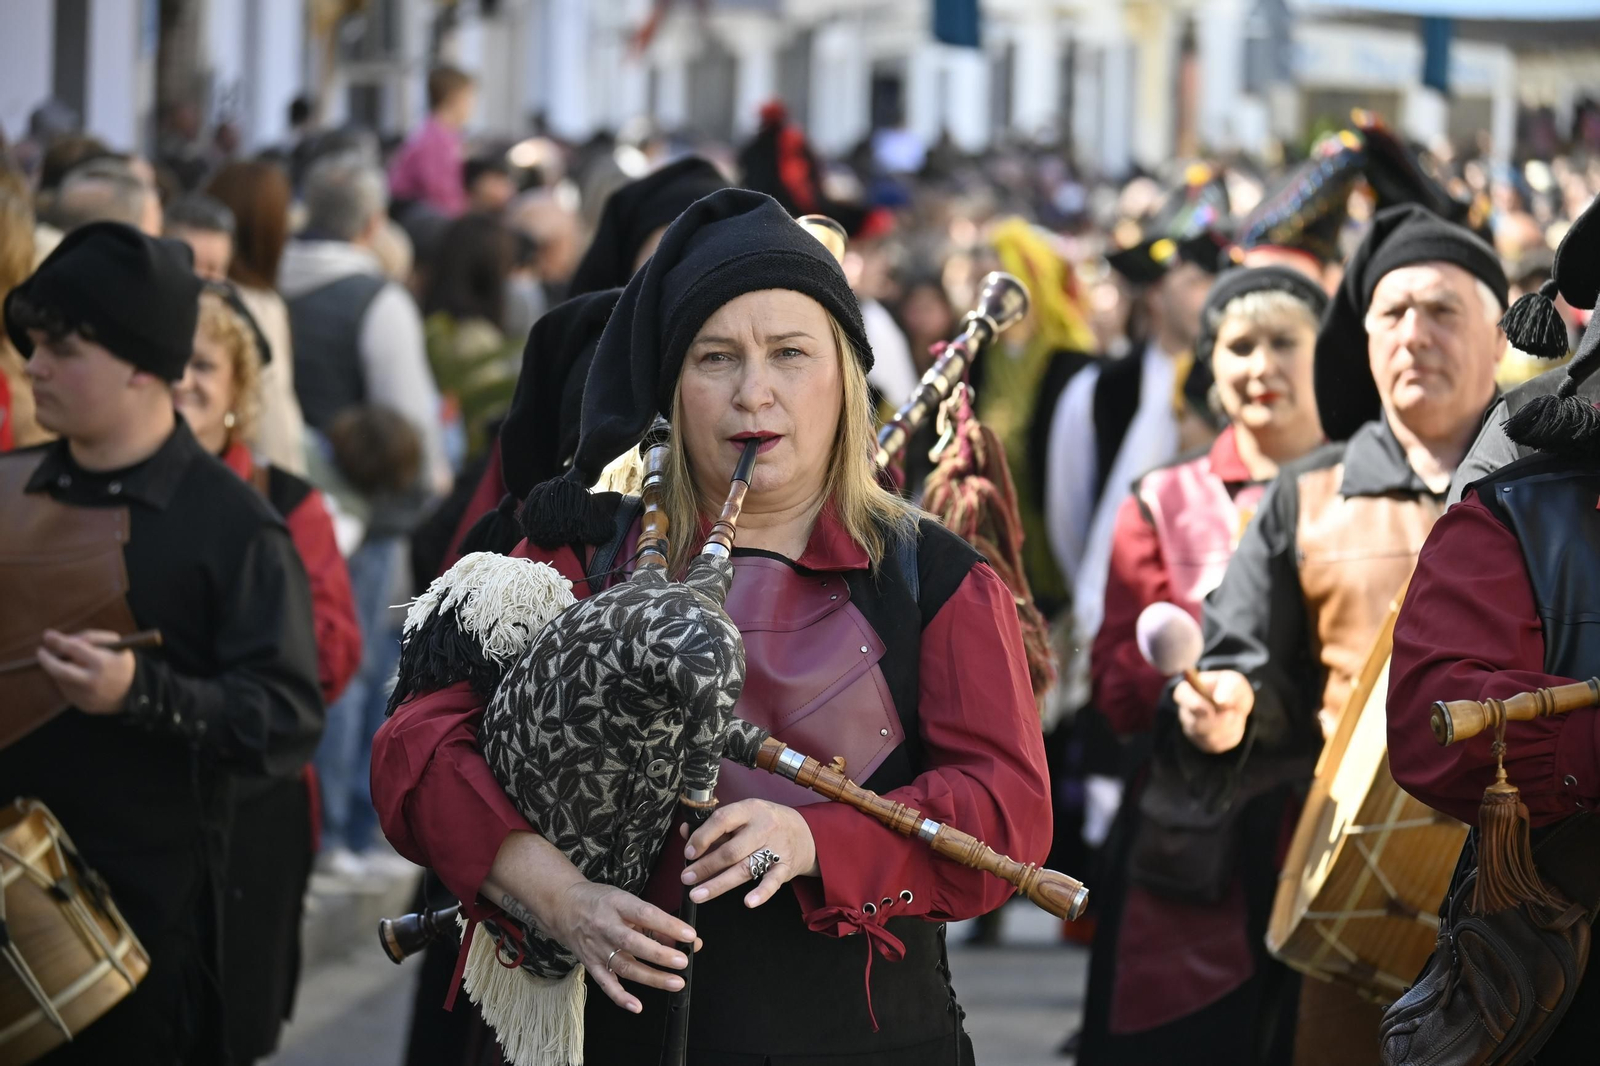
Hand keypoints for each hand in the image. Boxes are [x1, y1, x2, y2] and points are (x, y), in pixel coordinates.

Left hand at [38, 629, 135, 714]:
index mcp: (102, 664)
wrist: (138, 692)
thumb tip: (59, 641)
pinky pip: (68, 690)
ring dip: (60, 669)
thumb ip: (89, 639)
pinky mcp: (83, 705)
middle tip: (41, 651)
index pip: (74, 649)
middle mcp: (92, 682)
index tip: (47, 635)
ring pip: (62, 680)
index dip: (58, 641)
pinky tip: (78, 677)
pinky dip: (68, 681)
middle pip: (59, 670)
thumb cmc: (123, 663)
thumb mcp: (115, 644)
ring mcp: (87, 696)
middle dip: (46, 660)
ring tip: (70, 663)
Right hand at [543, 880, 698, 1013]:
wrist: (564, 907)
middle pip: (633, 943)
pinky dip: (621, 997)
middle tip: (683, 961)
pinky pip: (606, 983)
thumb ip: (653, 920)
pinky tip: (637, 1006)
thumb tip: (681, 937)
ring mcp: (596, 947)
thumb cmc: (601, 902)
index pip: (645, 914)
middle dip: (660, 954)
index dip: (668, 925)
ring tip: (675, 982)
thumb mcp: (626, 900)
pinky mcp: (590, 964)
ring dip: (651, 977)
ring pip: (624, 966)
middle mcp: (605, 926)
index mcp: (617, 904)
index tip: (690, 935)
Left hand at [681, 798, 817, 909]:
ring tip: (697, 894)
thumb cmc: (766, 822)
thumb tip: (686, 832)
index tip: (688, 852)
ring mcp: (776, 848)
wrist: (805, 833)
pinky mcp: (785, 868)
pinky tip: (748, 902)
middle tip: (686, 878)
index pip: (722, 820)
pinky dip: (762, 893)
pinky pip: (773, 882)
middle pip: (731, 850)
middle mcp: (763, 827)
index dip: (703, 837)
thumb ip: (716, 825)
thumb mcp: (744, 814)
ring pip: (745, 869)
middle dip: (705, 866)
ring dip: (719, 884)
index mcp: (750, 810)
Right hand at [1173, 669, 1253, 753]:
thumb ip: (1228, 687)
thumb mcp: (1233, 681)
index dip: (1193, 704)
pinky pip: (1217, 745)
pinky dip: (1232, 735)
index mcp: (1188, 691)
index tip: (1209, 710)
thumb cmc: (1230, 688)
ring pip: (1208, 737)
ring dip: (1229, 727)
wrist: (1236, 703)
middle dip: (1218, 722)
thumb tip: (1221, 701)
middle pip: (1195, 724)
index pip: (1182, 697)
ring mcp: (1192, 730)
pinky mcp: (1203, 743)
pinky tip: (1234, 724)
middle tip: (1233, 713)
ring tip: (1236, 715)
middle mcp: (1186, 712)